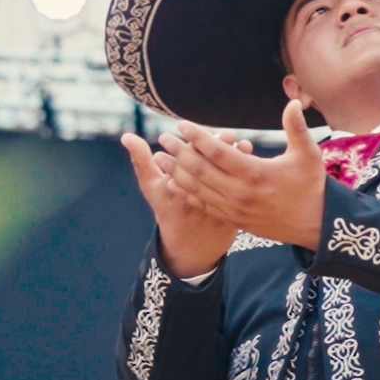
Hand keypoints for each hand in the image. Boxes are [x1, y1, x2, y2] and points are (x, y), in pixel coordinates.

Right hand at [121, 130, 244, 276]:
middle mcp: (197, 199)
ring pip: (229, 181)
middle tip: (230, 134)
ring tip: (245, 145)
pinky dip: (248, 179)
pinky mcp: (234, 217)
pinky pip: (244, 194)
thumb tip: (126, 136)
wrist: (190, 247)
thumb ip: (140, 160)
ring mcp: (215, 210)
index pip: (187, 160)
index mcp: (176, 189)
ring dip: (238, 164)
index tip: (204, 132)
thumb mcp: (152, 188)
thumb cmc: (168, 210)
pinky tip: (253, 164)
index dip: (196, 144)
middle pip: (210, 169)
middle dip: (221, 150)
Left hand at [160, 100, 326, 249]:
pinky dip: (186, 193)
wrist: (314, 226)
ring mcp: (234, 209)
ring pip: (197, 189)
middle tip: (163, 138)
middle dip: (179, 152)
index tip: (182, 125)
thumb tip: (293, 102)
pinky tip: (173, 182)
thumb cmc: (311, 186)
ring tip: (160, 158)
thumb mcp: (308, 155)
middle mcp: (240, 193)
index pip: (218, 152)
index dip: (198, 137)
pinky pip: (203, 205)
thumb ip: (296, 128)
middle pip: (200, 170)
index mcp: (256, 174)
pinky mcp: (233, 220)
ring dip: (176, 172)